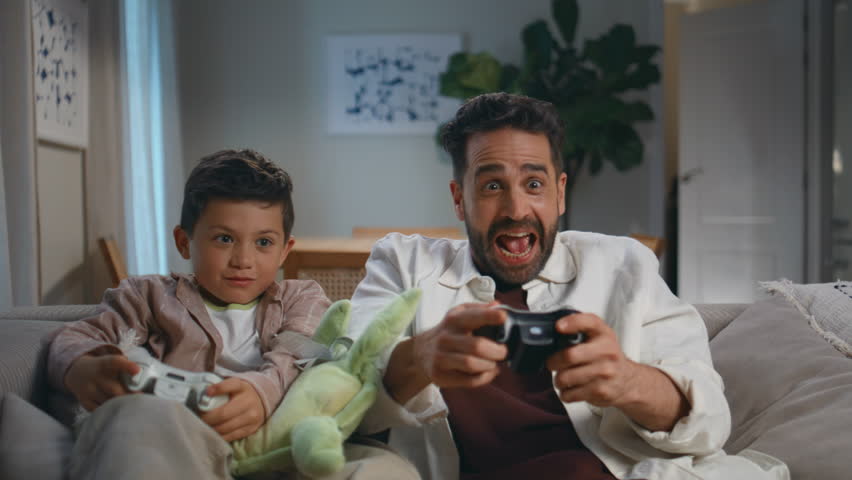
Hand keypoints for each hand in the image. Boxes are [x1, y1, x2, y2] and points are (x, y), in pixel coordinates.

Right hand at [65, 354, 139, 410]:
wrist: (77, 372)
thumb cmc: (104, 368)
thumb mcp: (110, 362)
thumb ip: (124, 367)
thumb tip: (144, 376)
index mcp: (103, 364)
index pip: (114, 362)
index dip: (127, 366)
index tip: (138, 370)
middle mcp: (94, 377)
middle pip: (114, 389)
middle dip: (129, 396)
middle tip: (143, 399)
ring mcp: (88, 390)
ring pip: (109, 402)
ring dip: (122, 405)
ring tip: (133, 407)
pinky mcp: (85, 402)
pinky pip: (101, 410)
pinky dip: (111, 411)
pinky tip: (118, 410)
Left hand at [199, 378, 265, 441]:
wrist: (261, 401)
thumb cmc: (241, 393)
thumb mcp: (234, 385)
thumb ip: (221, 387)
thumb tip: (204, 394)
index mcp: (243, 387)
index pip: (231, 385)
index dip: (218, 388)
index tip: (207, 392)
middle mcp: (249, 402)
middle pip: (223, 414)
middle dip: (207, 418)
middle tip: (198, 418)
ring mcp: (251, 417)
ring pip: (225, 427)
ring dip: (211, 428)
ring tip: (204, 426)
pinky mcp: (250, 429)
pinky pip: (230, 436)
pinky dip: (219, 435)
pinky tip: (213, 431)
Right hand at [411, 302, 507, 389]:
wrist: (421, 352)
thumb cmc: (448, 333)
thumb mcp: (459, 315)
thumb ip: (479, 310)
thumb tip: (498, 306)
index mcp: (453, 320)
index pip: (472, 316)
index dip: (489, 316)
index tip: (503, 317)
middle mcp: (445, 338)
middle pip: (477, 346)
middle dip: (497, 351)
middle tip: (503, 352)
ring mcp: (440, 357)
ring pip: (472, 364)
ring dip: (489, 366)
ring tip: (493, 364)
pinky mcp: (440, 375)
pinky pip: (468, 380)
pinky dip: (484, 378)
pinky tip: (487, 372)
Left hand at [546, 312, 688, 430]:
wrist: (628, 381)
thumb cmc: (607, 357)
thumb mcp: (599, 336)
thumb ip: (580, 329)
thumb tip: (551, 332)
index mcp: (604, 334)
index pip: (589, 322)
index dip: (572, 322)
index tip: (559, 327)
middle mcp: (607, 351)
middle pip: (569, 355)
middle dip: (553, 361)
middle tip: (552, 363)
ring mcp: (605, 372)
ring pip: (565, 377)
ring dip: (558, 380)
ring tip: (564, 377)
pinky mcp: (600, 391)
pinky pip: (570, 394)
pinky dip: (565, 393)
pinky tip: (572, 388)